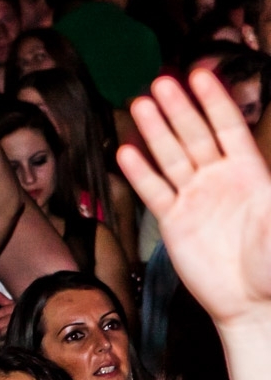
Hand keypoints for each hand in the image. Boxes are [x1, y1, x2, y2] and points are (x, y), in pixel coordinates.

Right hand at [116, 70, 270, 328]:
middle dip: (178, 109)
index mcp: (250, 174)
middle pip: (194, 136)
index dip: (214, 102)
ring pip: (170, 156)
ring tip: (140, 105)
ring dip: (155, 131)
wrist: (252, 304)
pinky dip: (140, 172)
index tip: (200, 75)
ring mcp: (194, 197)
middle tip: (161, 83)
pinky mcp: (174, 219)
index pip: (229, 129)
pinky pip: (154, 191)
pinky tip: (127, 153)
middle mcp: (218, 179)